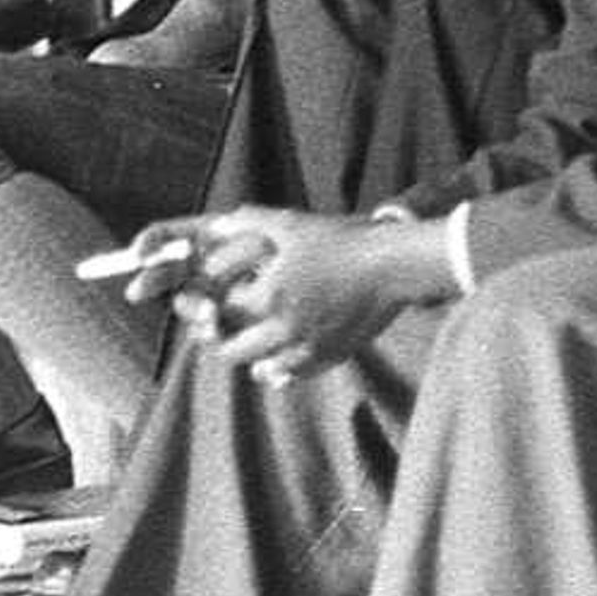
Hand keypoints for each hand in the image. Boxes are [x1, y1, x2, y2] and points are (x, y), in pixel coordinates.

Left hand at [184, 204, 454, 381]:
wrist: (391, 265)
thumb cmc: (341, 241)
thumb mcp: (290, 224)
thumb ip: (248, 221)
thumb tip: (216, 223)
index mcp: (269, 295)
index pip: (220, 313)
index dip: (207, 309)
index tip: (205, 306)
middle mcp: (284, 328)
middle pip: (234, 351)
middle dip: (221, 340)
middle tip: (218, 331)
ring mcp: (308, 347)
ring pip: (262, 368)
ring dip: (250, 358)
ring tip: (248, 346)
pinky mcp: (330, 356)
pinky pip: (295, 374)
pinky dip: (281, 370)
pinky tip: (277, 360)